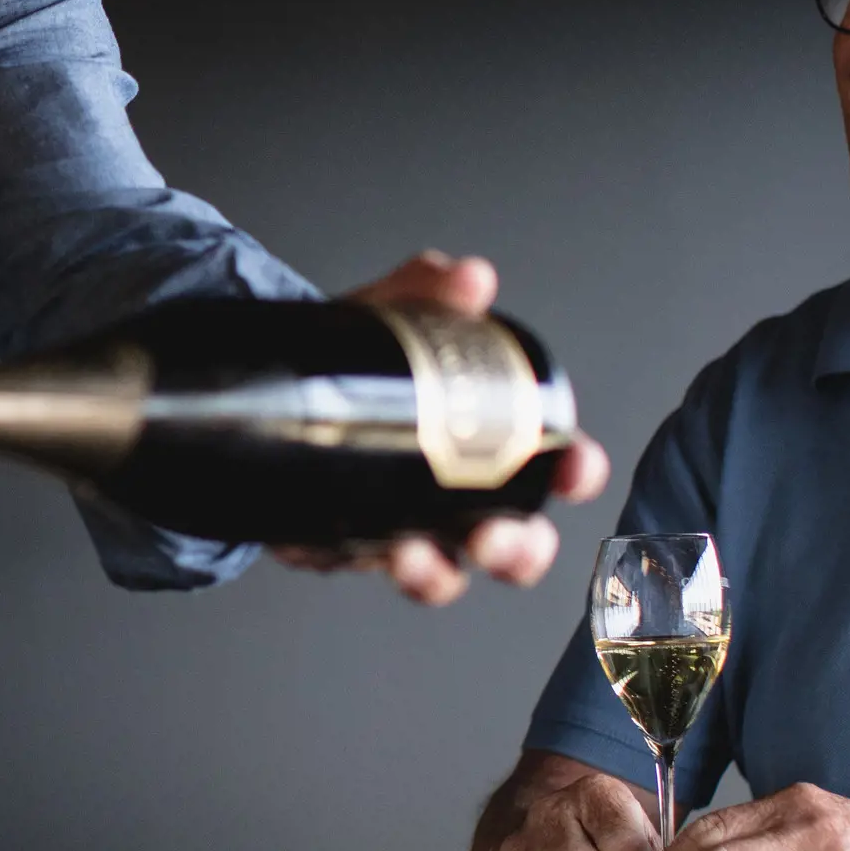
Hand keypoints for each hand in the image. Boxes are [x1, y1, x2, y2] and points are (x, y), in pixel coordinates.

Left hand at [270, 252, 610, 603]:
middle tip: (493, 537)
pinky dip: (363, 562)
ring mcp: (405, 525)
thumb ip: (428, 291)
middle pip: (513, 544)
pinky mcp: (344, 542)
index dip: (575, 471)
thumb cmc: (356, 357)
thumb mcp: (390, 316)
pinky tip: (354, 547)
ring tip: (412, 555)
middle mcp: (457, 496)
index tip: (574, 468)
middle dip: (515, 550)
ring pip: (442, 572)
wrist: (274, 379)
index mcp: (488, 442)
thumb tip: (469, 276)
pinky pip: (361, 567)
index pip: (553, 465)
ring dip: (436, 573)